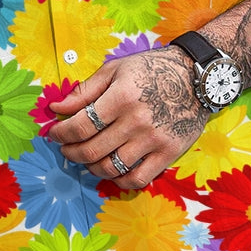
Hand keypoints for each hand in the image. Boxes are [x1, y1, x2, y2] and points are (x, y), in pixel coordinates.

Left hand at [47, 47, 208, 189]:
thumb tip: (56, 108)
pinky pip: (138, 179)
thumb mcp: (116, 70)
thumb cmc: (153, 69)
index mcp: (121, 97)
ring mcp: (153, 141)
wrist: (196, 77)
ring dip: (90, 167)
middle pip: (91, 150)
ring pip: (111, 168)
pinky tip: (112, 170)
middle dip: (70, 152)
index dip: (60, 133)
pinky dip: (119, 181)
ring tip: (86, 159)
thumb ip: (85, 91)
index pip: (80, 126)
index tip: (53, 133)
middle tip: (65, 148)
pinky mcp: (168, 154)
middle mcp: (136, 122)